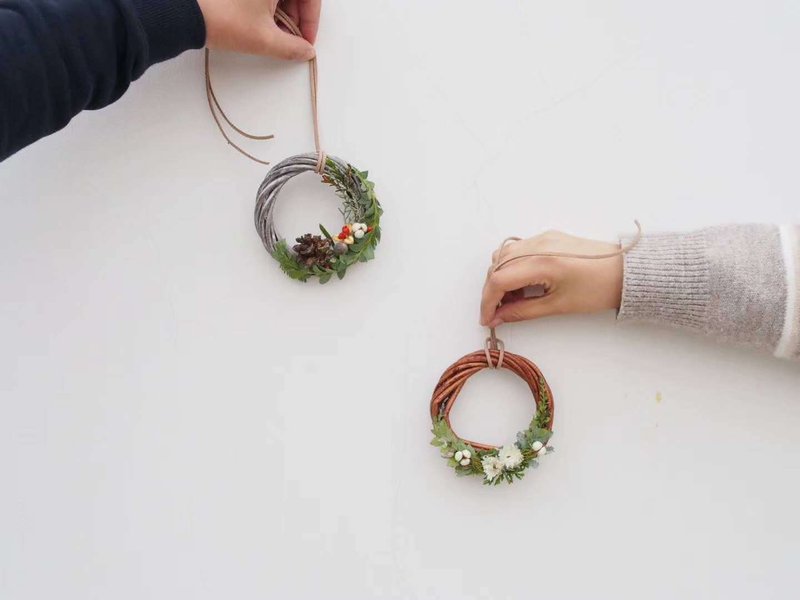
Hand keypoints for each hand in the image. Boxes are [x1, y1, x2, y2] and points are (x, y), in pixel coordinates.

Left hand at [197, 0, 320, 59]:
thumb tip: (305, 50)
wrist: (183, 12)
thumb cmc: (221, 17)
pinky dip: (266, 4)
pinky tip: (259, 21)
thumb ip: (292, 47)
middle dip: (296, 16)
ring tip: (272, 33)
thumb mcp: (264, 39)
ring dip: (281, 11)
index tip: (306, 40)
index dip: (312, 21)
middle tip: (291, 39)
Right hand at [480, 231, 623, 327]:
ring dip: (500, 277)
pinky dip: (512, 267)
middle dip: (491, 290)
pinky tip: (522, 284)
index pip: (499, 279)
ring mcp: (543, 237)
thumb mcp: (559, 306)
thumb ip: (523, 311)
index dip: (487, 302)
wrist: (626, 272)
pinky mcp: (549, 237)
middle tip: (497, 313)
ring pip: (504, 255)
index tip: (487, 319)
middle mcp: (538, 244)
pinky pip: (518, 249)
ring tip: (511, 299)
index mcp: (542, 262)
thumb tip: (500, 317)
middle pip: (496, 265)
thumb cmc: (599, 289)